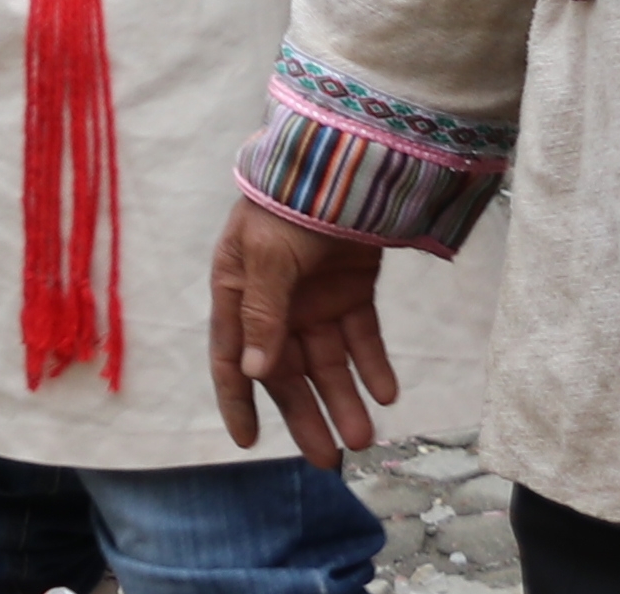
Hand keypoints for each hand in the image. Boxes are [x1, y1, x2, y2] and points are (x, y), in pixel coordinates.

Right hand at [208, 198, 396, 463]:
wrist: (342, 161)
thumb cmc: (287, 203)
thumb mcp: (267, 258)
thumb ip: (264, 315)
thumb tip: (257, 374)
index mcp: (238, 292)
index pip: (233, 357)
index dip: (237, 400)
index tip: (248, 442)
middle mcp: (274, 302)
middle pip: (287, 370)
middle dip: (307, 415)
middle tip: (329, 459)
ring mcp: (313, 297)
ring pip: (328, 361)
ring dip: (345, 397)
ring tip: (365, 436)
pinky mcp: (350, 289)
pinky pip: (361, 337)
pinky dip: (373, 365)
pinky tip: (386, 393)